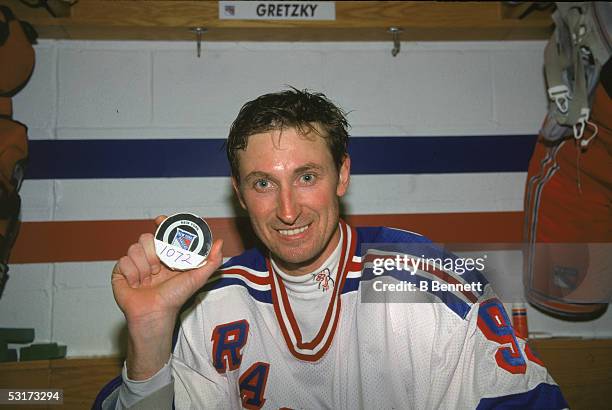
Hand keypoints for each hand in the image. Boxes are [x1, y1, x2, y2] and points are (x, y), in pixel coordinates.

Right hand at [111, 215, 222, 378]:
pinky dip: (132, 274)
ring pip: (134, 248)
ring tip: (148, 279)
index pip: (162, 232)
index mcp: (166, 255)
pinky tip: (137, 284)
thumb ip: (211, 261)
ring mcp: (135, 263)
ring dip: (143, 266)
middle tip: (159, 268)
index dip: (161, 224)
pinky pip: (124, 261)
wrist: (154, 314)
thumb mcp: (197, 278)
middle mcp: (150, 257)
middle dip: (153, 253)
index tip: (160, 220)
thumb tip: (220, 243)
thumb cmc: (175, 298)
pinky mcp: (121, 271)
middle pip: (146, 237)